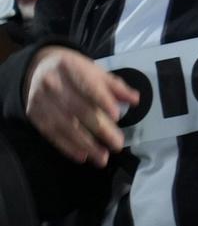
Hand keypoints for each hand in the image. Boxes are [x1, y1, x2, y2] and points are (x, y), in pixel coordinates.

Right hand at [25, 47, 138, 165]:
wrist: (38, 70)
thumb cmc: (74, 72)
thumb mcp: (95, 71)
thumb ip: (115, 86)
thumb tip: (134, 99)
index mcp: (71, 68)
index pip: (88, 86)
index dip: (103, 101)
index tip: (117, 117)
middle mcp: (53, 84)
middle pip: (79, 110)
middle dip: (100, 129)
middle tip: (117, 144)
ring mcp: (42, 101)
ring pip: (65, 126)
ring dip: (86, 144)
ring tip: (103, 157)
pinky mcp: (34, 116)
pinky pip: (52, 134)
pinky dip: (68, 147)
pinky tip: (82, 156)